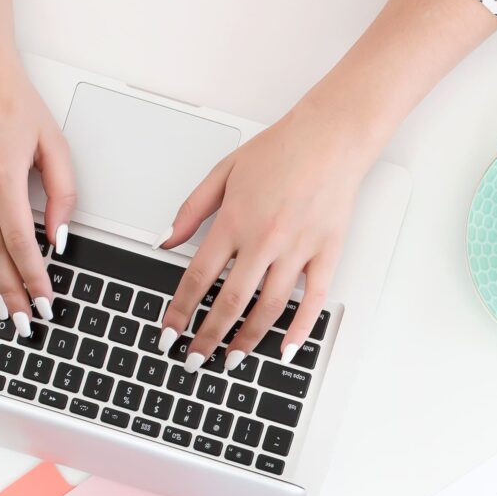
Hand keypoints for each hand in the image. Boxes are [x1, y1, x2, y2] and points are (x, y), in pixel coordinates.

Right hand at [0, 51, 75, 333]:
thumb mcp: (52, 141)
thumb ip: (62, 192)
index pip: (20, 240)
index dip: (33, 276)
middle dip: (12, 292)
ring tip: (2, 308)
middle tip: (25, 320)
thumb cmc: (10, 98)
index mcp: (3, 172)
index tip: (44, 300)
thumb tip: (59, 236)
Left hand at [156, 97, 381, 371]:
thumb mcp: (223, 172)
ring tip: (232, 360)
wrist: (331, 135)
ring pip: (269, 307)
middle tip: (195, 360)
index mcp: (234, 221)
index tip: (169, 333)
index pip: (198, 278)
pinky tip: (286, 348)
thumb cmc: (280, 149)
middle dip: (209, 336)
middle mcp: (264, 239)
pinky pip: (314, 298)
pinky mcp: (327, 251)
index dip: (180, 311)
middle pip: (231, 301)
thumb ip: (190, 210)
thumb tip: (165, 240)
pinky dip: (300, 328)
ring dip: (247, 339)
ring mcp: (298, 248)